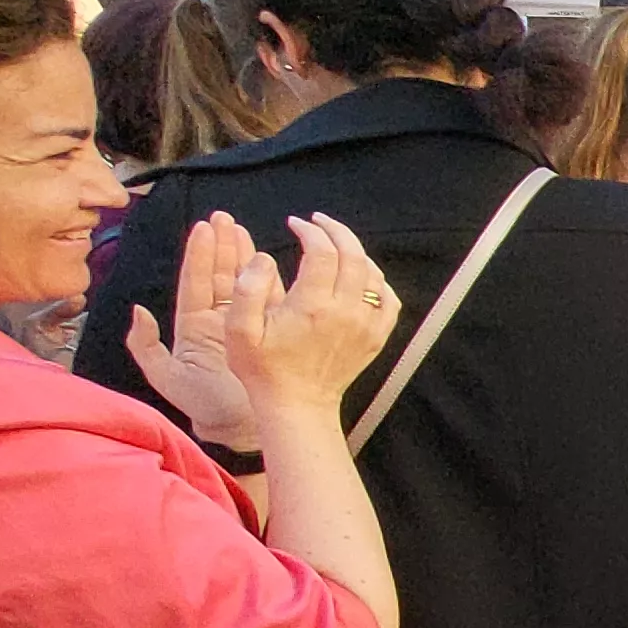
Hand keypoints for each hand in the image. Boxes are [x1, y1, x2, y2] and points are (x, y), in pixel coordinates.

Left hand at [121, 213, 265, 449]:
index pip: (195, 282)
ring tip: (240, 227)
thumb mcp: (166, 377)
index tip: (204, 228)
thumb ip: (146, 346)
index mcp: (192, 326)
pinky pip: (268, 300)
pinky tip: (268, 259)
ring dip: (241, 254)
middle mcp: (217, 320)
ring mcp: (243, 324)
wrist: (240, 428)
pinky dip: (268, 278)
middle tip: (223, 217)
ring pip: (240, 281)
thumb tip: (139, 310)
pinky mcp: (266, 332)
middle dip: (221, 245)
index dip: (199, 255)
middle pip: (218, 274)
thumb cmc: (204, 405)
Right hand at [231, 214, 399, 419]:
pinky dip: (377, 281)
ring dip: (355, 251)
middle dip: (335, 230)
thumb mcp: (239, 331)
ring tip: (336, 242)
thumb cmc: (264, 370)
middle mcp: (345, 312)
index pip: (322, 251)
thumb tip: (265, 258)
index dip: (309, 231)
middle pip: (352, 254)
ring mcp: (365, 325)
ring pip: (372, 273)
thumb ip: (247, 289)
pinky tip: (360, 275)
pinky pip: (388, 300)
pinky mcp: (375, 337)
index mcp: (312, 306)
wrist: (298, 405)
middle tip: (318, 222)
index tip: (295, 224)